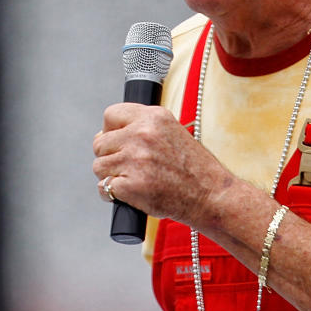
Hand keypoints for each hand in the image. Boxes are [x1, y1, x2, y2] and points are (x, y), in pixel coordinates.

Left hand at [92, 102, 230, 225]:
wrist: (211, 195)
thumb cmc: (194, 168)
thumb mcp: (172, 131)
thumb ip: (143, 127)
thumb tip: (108, 134)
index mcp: (153, 117)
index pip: (111, 115)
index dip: (110, 131)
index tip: (117, 142)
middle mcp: (142, 134)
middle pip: (100, 143)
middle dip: (110, 156)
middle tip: (128, 166)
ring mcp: (135, 160)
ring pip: (99, 166)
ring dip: (110, 176)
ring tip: (132, 180)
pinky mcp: (131, 185)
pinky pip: (104, 187)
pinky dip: (112, 194)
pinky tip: (129, 193)